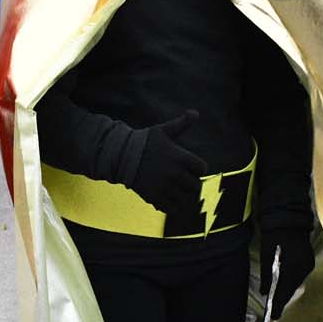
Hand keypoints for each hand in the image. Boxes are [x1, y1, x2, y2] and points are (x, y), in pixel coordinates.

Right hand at [129, 110, 205, 225]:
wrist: (121, 155)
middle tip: (181, 180)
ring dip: (181, 195)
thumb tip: (195, 113)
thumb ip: (181, 124)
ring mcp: (165, 186)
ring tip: (174, 189)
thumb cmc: (144, 141)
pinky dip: (172, 206)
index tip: (189, 167)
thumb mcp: (163, 131)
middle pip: (195, 186)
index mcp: (180, 157)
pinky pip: (172, 209)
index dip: (197, 168)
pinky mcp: (155, 197)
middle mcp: (175, 173)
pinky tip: (166, 198)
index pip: (202, 168)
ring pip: (185, 199)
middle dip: (190, 183)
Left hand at [258, 227, 314, 319]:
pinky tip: (284, 284)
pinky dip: (291, 280)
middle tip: (275, 309)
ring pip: (296, 282)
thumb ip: (266, 275)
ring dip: (287, 289)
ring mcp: (308, 263)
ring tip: (278, 298)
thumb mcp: (267, 255)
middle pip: (292, 288)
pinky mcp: (308, 260)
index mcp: (294, 267)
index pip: (285, 290)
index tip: (274, 316)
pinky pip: (299, 275)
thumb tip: (265, 292)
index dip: (279, 304)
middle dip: (283, 298)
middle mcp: (304, 267)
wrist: (288, 216)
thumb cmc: (274, 235)